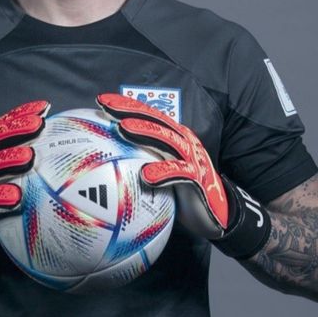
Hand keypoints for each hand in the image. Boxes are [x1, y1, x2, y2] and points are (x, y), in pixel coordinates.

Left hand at [96, 93, 269, 258]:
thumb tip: (104, 168)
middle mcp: (183, 143)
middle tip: (106, 107)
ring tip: (124, 129)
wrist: (216, 215)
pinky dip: (163, 173)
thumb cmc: (184, 195)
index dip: (126, 106)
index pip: (148, 117)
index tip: (101, 101)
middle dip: (131, 111)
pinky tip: (146, 175)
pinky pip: (180, 174)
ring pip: (167, 141)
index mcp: (174, 138)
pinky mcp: (199, 180)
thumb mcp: (160, 177)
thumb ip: (139, 166)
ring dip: (145, 133)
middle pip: (155, 121)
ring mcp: (192, 160)